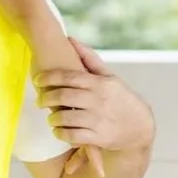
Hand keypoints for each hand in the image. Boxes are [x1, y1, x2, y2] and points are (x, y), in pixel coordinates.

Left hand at [34, 39, 154, 177]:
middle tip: (39, 101)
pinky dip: (60, 133)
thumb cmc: (120, 98)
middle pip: (63, 96)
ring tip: (50, 117)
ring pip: (65, 117)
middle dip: (46, 98)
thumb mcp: (109, 76)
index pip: (69, 77)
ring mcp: (98, 119)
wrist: (140, 126)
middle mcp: (98, 100)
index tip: (37, 80)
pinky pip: (71, 136)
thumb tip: (70, 40)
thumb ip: (88, 59)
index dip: (49, 77)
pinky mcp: (97, 137)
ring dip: (52, 118)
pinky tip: (58, 130)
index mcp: (100, 83)